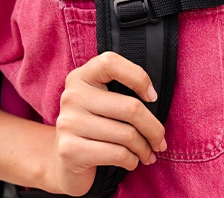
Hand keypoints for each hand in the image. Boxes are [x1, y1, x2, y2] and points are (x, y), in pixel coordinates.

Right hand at [48, 52, 166, 196]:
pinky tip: (132, 161)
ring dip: (144, 148)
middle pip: (130, 107)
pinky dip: (132, 160)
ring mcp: (69, 123)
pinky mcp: (70, 150)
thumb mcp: (103, 100)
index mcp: (81, 76)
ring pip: (127, 135)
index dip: (138, 77)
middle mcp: (72, 96)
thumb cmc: (95, 125)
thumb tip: (153, 98)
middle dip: (153, 128)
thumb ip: (121, 90)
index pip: (111, 63)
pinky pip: (117, 154)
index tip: (152, 96)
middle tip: (160, 140)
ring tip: (148, 153)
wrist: (63, 161)